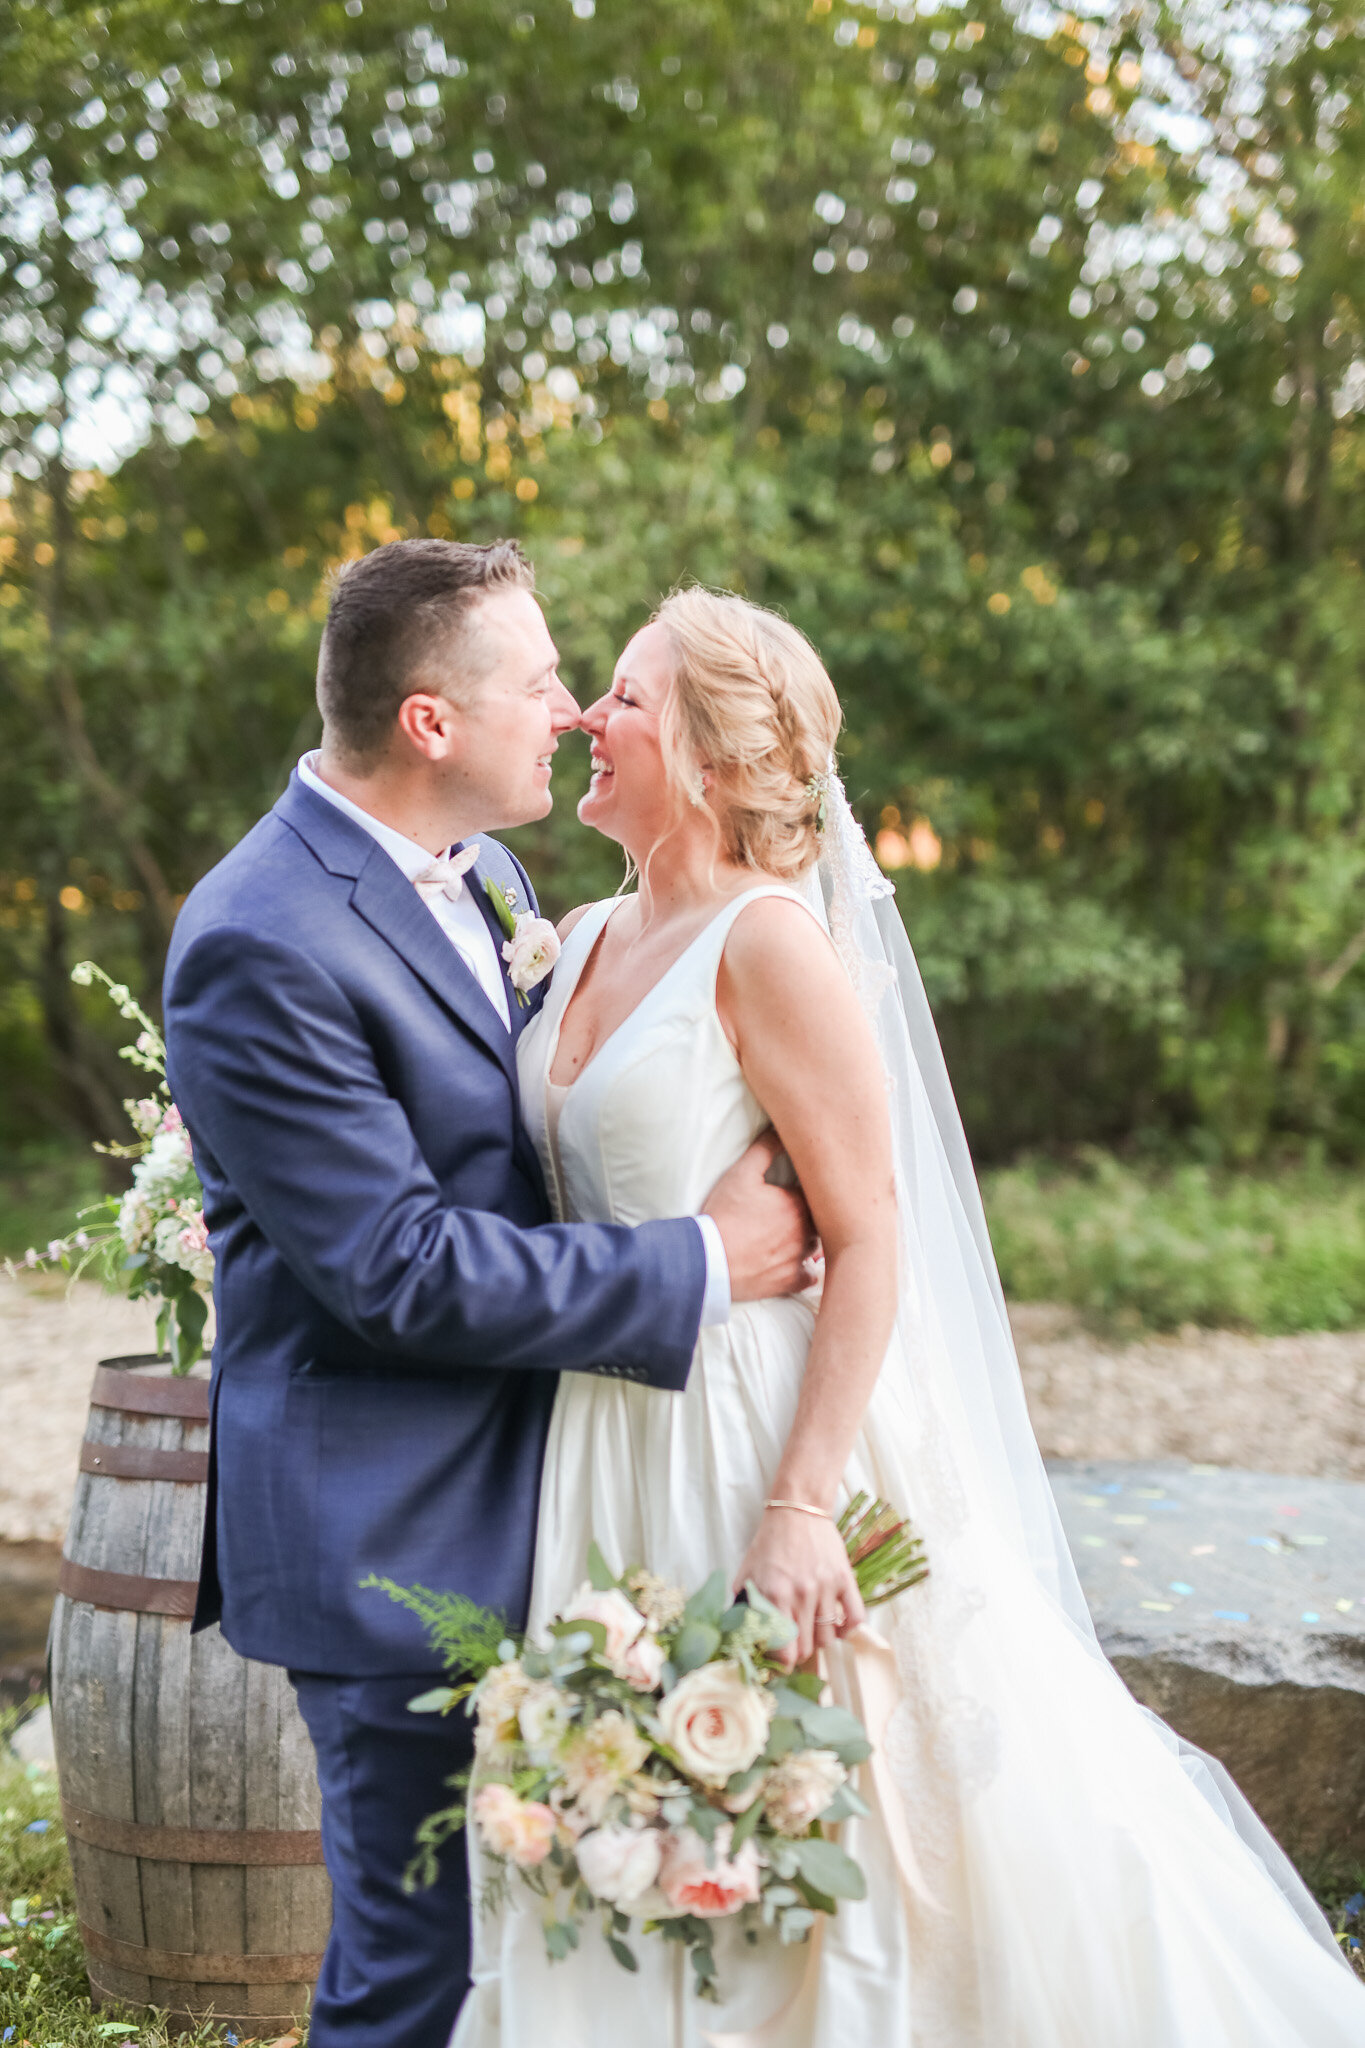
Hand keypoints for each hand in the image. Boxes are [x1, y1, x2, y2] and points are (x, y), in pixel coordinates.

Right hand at [704, 1130, 818, 1302]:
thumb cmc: (724, 1215)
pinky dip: (806, 1271)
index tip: (803, 1189)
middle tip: (801, 1211)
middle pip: (822, 1220)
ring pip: (818, 1248)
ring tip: (797, 1235)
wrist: (709, 1259)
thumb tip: (780, 1130)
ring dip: (811, 1241)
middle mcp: (805, 1232)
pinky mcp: (789, 1281)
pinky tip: (798, 1265)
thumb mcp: (741, 1174)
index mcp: (797, 1204)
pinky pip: (809, 1277)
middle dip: (816, 1215)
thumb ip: (765, 1149)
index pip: (819, 1193)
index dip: (813, 1190)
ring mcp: (799, 1258)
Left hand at [733, 1505, 866, 1668]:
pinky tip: (836, 1626)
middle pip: (805, 1649)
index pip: (782, 1650)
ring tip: (811, 1631)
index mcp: (774, 1594)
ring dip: (819, 1641)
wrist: (797, 1510)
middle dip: (798, 1653)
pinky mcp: (845, 1579)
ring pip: (828, 1639)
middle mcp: (801, 1594)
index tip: (779, 1661)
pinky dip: (847, 1630)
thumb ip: (742, 1605)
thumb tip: (738, 1636)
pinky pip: (855, 1619)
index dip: (781, 1662)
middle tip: (794, 1646)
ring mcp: (826, 1587)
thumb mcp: (747, 1572)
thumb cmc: (770, 1543)